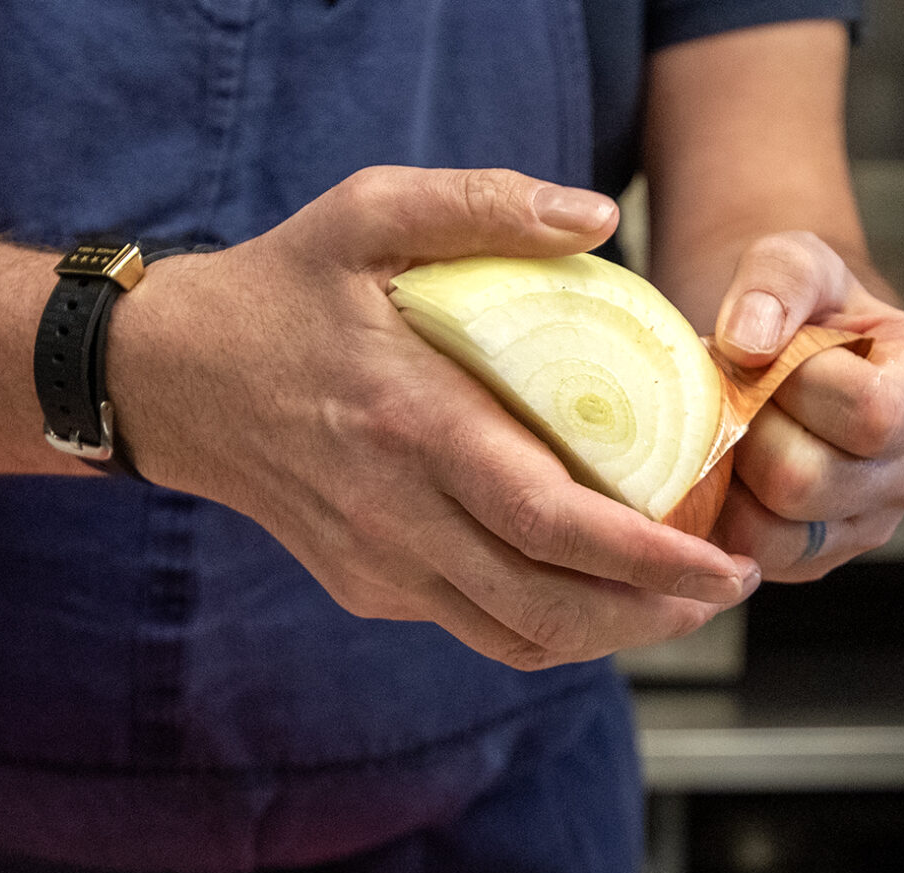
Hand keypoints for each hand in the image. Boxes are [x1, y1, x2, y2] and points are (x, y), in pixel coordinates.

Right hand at [109, 167, 756, 670]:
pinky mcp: (369, 588)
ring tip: (681, 600)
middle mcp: (396, 515)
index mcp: (411, 424)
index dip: (644, 557)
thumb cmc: (283, 290)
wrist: (175, 380)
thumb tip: (598, 217)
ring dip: (611, 634)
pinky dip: (551, 624)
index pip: (548, 520)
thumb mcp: (370, 213)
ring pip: (518, 636)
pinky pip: (478, 627)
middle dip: (653, 614)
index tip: (718, 561)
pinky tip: (597, 591)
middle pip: (547, 604)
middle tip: (727, 584)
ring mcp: (380, 565)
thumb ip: (484, 203)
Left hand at [707, 233, 903, 582]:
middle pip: (811, 480)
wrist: (782, 358)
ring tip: (730, 431)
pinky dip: (721, 515)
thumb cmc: (799, 308)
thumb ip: (778, 279)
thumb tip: (750, 345)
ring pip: (776, 529)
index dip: (798, 387)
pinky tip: (724, 468)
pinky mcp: (820, 559)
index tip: (768, 356)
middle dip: (750, 433)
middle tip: (733, 397)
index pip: (873, 412)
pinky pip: (753, 556)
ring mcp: (872, 523)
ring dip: (730, 477)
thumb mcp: (794, 263)